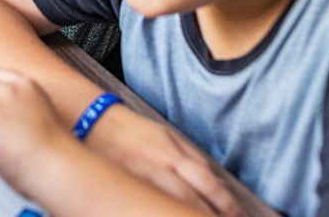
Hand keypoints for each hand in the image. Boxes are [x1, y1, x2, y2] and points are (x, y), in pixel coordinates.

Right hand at [87, 106, 243, 216]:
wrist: (90, 120)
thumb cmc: (130, 130)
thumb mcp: (165, 135)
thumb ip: (191, 158)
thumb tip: (216, 183)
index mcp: (169, 151)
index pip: (205, 181)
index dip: (225, 203)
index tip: (238, 216)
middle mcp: (154, 165)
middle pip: (189, 197)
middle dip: (210, 214)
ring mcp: (136, 178)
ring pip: (169, 203)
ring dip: (185, 213)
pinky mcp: (121, 185)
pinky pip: (145, 202)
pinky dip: (158, 210)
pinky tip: (165, 214)